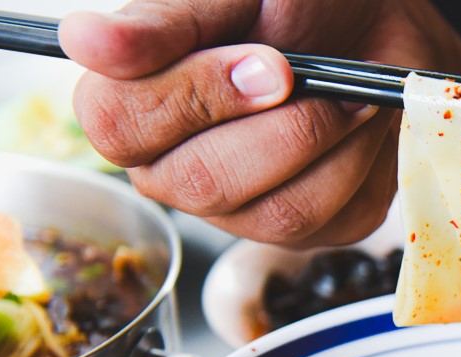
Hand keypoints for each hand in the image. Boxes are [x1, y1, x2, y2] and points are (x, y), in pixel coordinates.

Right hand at [59, 0, 460, 245]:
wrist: (374, 26)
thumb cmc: (291, 7)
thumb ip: (163, 24)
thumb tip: (86, 42)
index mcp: (133, 110)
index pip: (118, 126)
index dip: (194, 94)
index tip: (266, 60)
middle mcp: (177, 173)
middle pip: (204, 183)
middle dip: (278, 125)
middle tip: (306, 72)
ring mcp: (246, 213)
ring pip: (281, 212)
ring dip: (329, 139)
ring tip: (348, 93)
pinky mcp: (314, 230)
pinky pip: (338, 216)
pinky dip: (364, 159)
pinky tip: (362, 122)